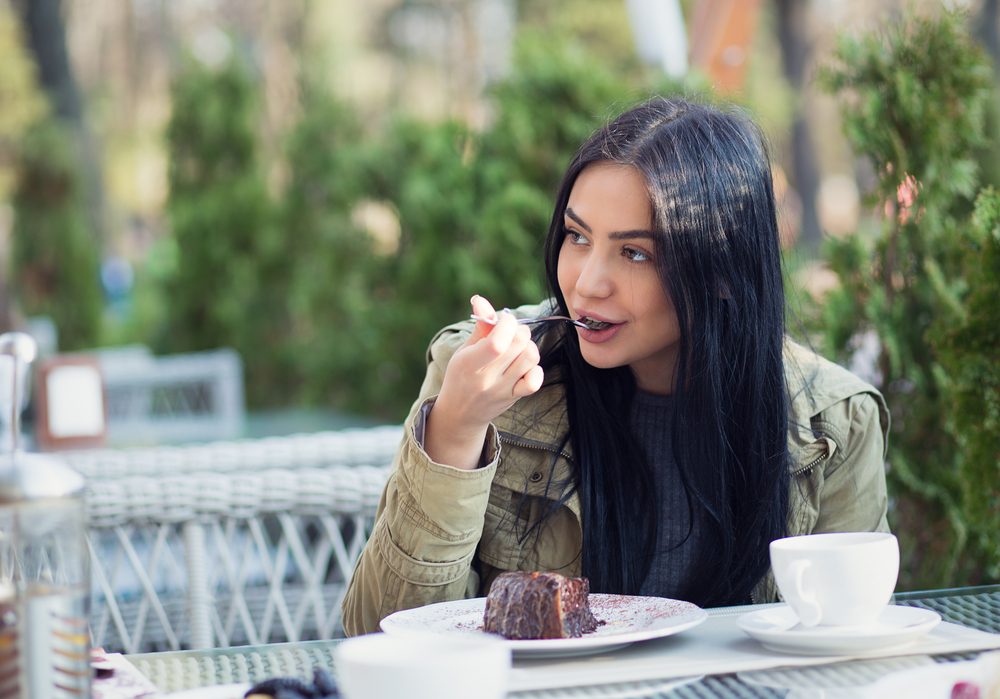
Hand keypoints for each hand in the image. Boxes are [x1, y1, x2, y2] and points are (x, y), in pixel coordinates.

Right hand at [425, 295, 543, 468]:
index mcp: (470, 363)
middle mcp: (487, 378)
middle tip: (511, 332)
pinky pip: (535, 382)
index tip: (502, 320)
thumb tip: (480, 299)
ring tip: (517, 348)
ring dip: (528, 346)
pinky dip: (535, 369)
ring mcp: (503, 389)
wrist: (460, 413)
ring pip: (530, 357)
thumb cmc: (461, 375)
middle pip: (519, 344)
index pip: (498, 341)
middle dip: (519, 329)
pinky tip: (524, 366)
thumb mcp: (465, 350)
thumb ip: (479, 326)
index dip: (507, 322)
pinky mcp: (514, 398)